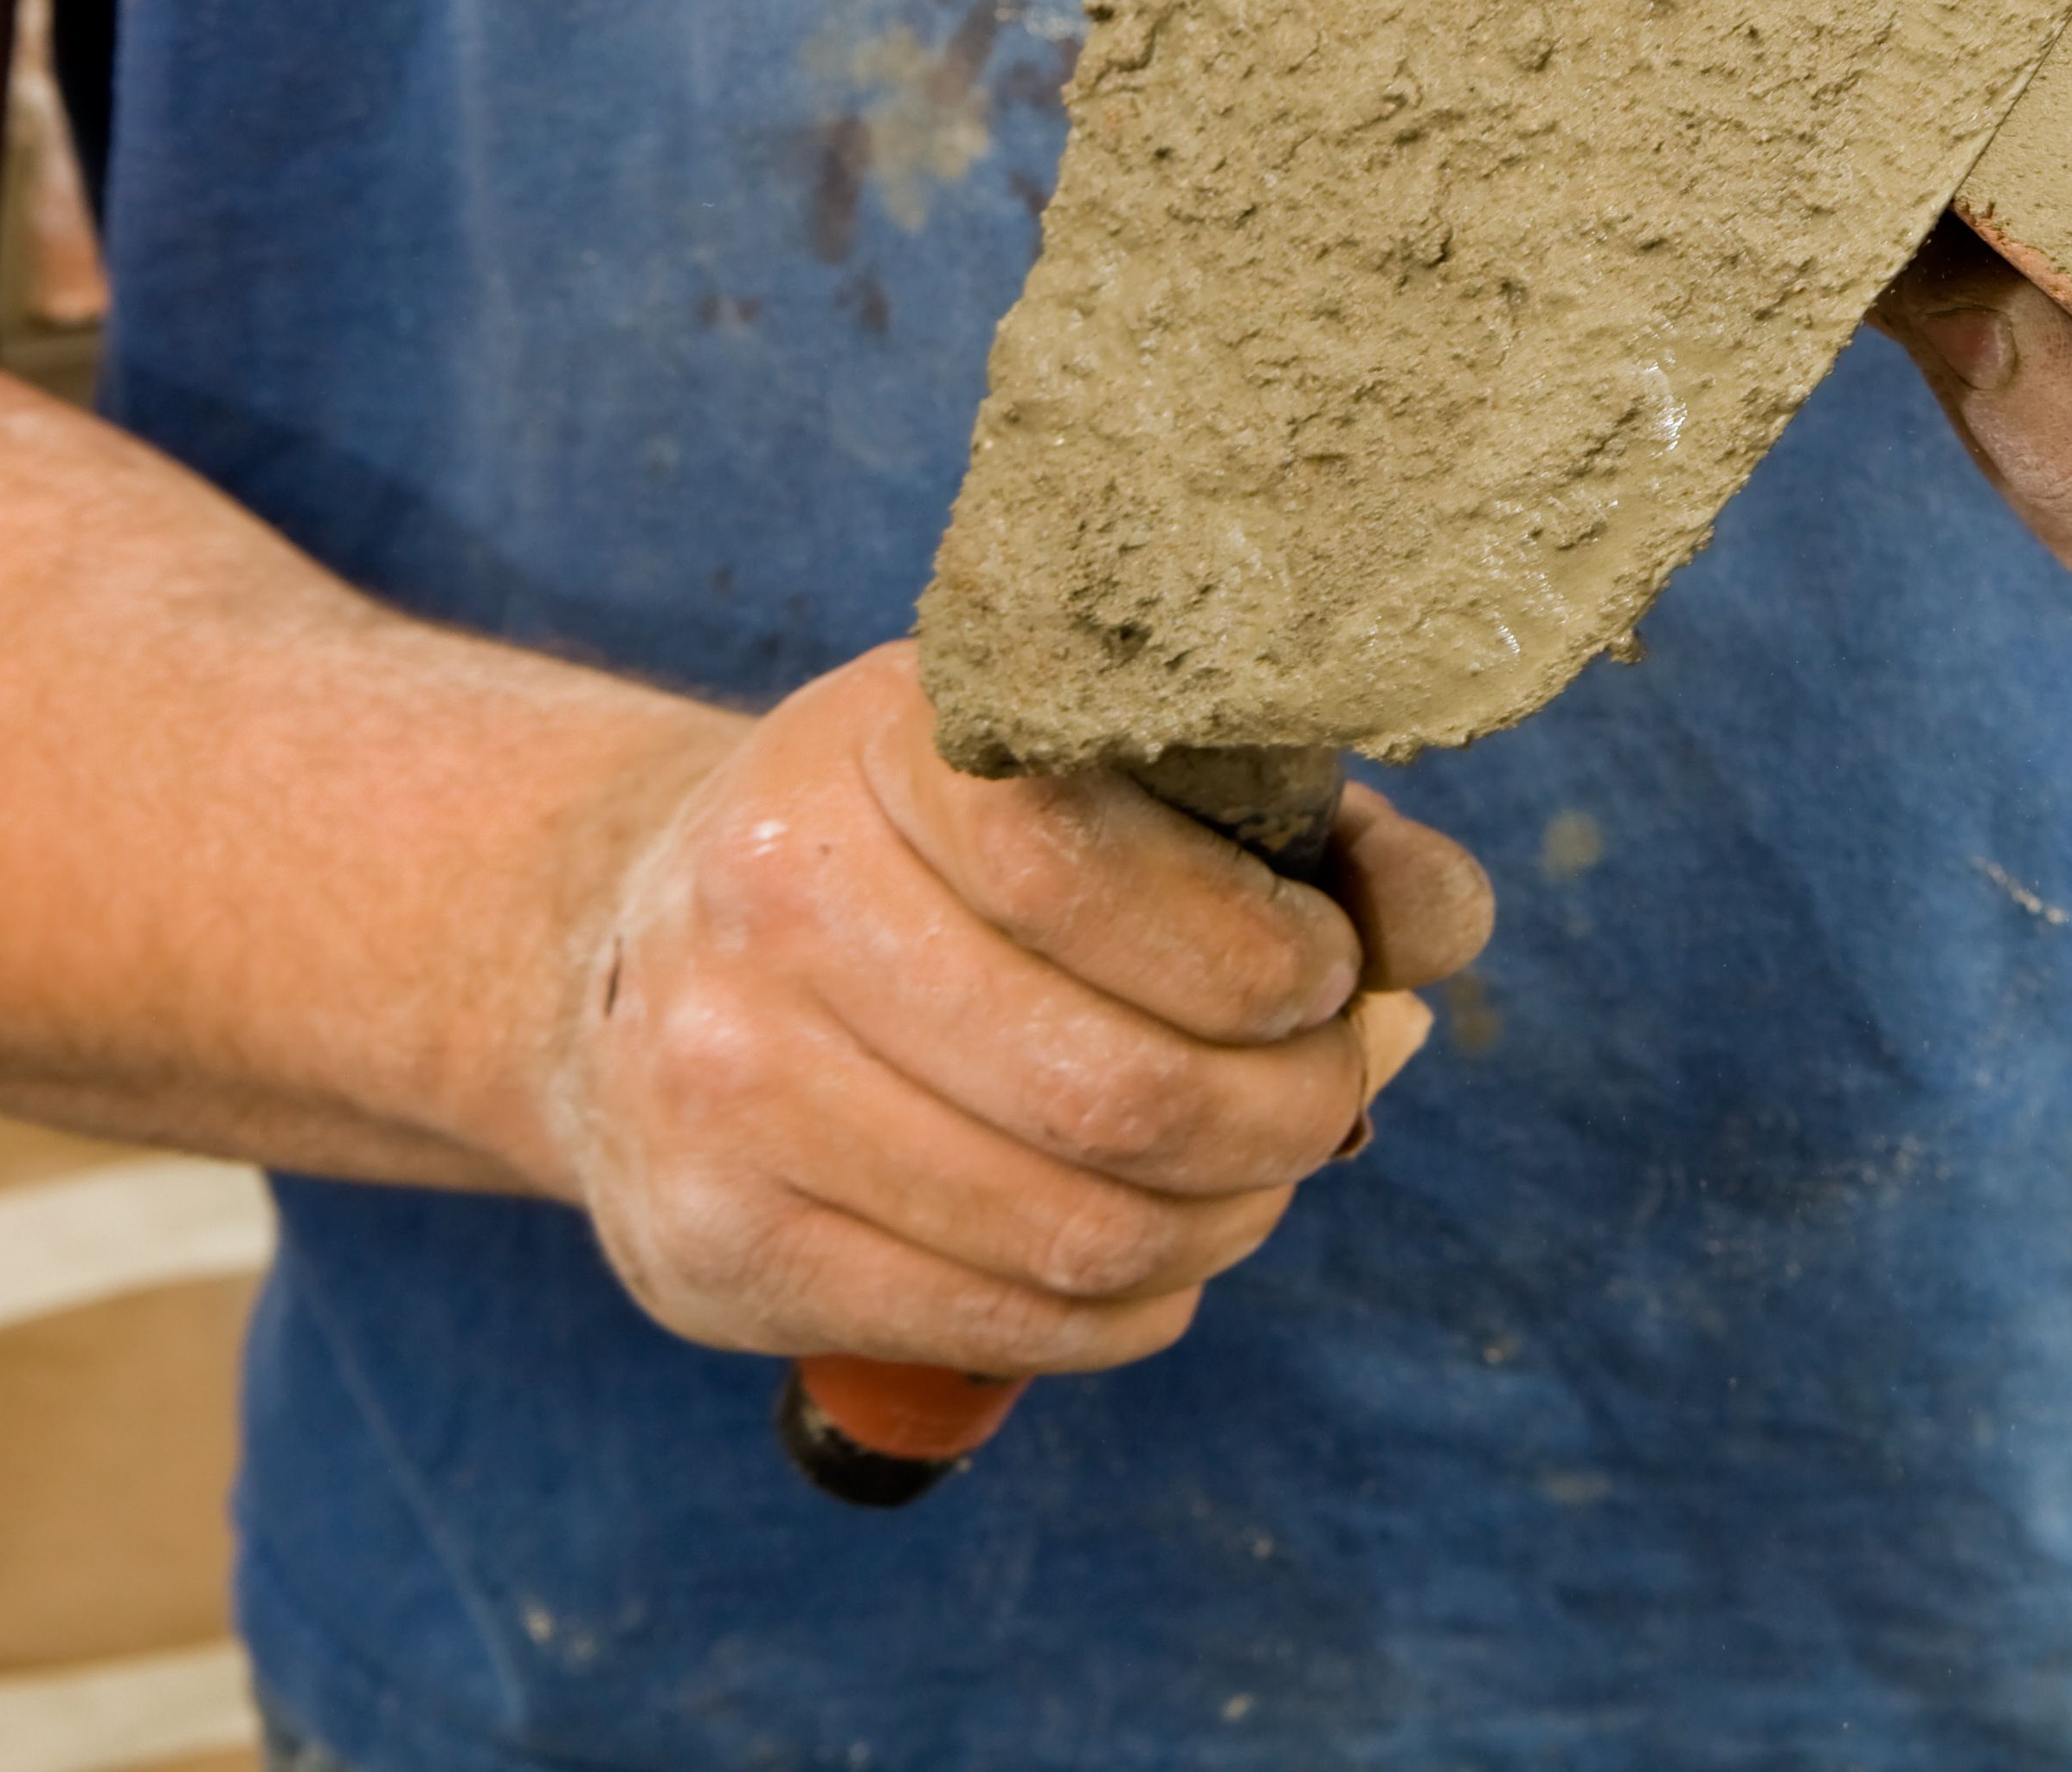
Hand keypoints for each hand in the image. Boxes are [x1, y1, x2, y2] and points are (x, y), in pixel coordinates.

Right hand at [524, 642, 1492, 1373]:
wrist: (633, 944)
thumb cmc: (938, 849)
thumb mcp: (1089, 764)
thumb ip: (1302, 826)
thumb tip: (1438, 931)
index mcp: (882, 749)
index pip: (1097, 876)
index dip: (1267, 953)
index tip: (1324, 968)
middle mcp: (773, 907)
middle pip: (1117, 1092)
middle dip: (1289, 1114)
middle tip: (1332, 1090)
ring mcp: (722, 1089)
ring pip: (1075, 1229)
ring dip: (1228, 1219)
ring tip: (1258, 1170)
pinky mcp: (711, 1248)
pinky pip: (999, 1322)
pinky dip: (1133, 1307)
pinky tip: (1160, 1250)